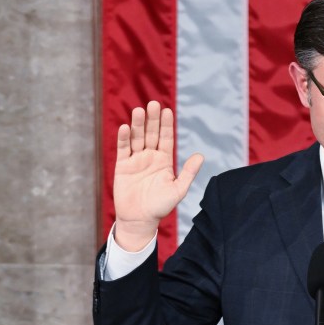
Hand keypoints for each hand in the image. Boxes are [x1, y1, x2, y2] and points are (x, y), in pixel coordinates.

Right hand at [113, 101, 203, 250]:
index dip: (166, 124)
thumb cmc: (160, 206)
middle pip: (151, 133)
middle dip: (152, 119)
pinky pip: (123, 149)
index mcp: (164, 160)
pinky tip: (125, 128)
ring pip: (137, 138)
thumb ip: (188, 173)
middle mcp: (150, 156)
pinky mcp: (122, 166)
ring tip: (139, 111)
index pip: (166, 138)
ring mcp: (136, 160)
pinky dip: (124, 139)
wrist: (140, 220)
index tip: (167, 110)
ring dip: (137, 125)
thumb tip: (201, 156)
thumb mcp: (178, 189)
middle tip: (153, 104)